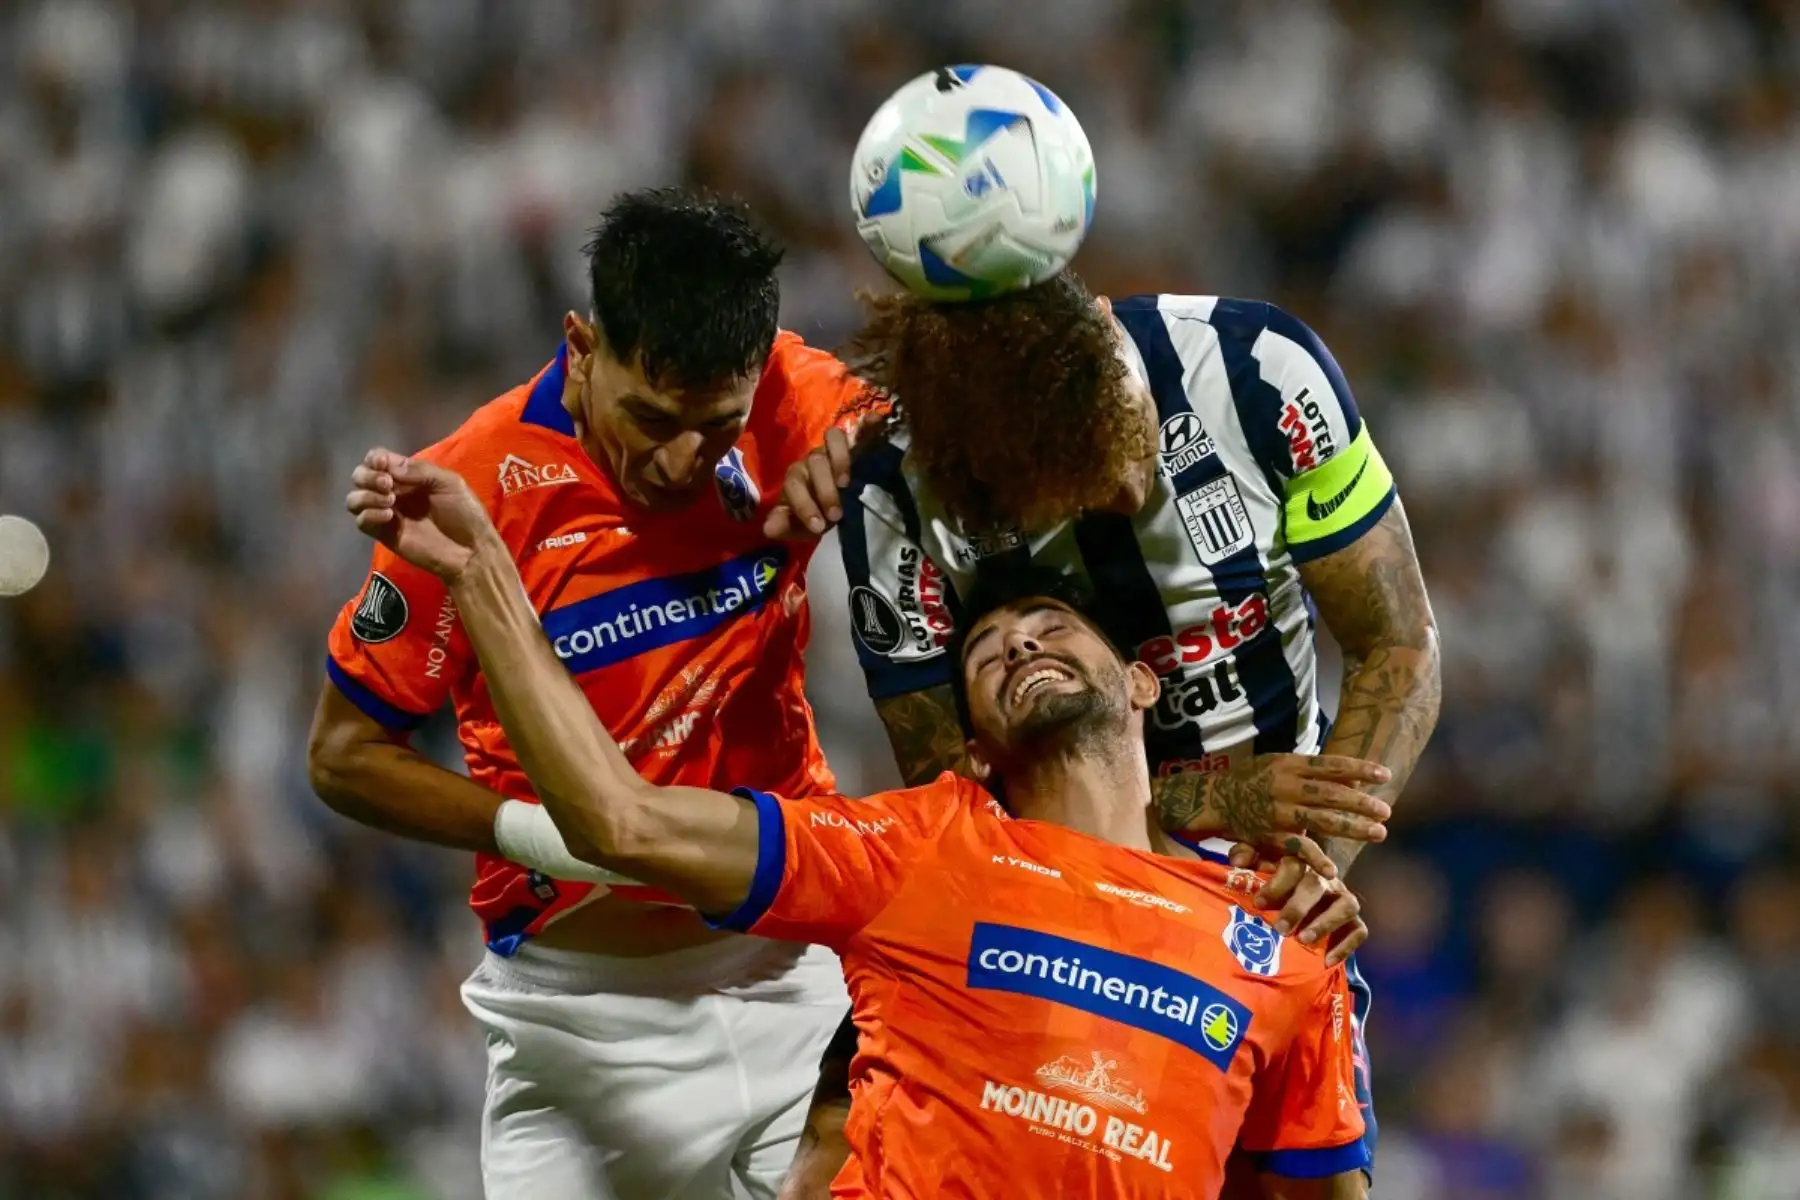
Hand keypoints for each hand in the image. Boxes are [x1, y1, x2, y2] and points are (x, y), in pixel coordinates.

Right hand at [346, 448, 493, 581]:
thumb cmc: (464, 513)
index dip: (374, 458)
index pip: (378, 459)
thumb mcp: (449, 483)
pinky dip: (369, 514)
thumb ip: (420, 471)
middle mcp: (393, 492)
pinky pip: (362, 522)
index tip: (382, 464)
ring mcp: (386, 514)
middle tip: (388, 485)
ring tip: (390, 502)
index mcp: (408, 476)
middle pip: (360, 476)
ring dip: (366, 495)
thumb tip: (388, 467)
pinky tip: (389, 516)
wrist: (470, 550)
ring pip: (354, 499)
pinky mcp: (384, 535)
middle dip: (368, 476)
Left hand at [763, 409, 888, 539]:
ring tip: (846, 483)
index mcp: (797, 477)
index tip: (818, 528)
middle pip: (816, 462)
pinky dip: (867, 424)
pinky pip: (860, 431)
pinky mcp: (855, 446)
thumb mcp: (797, 525)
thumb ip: (783, 526)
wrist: (829, 502)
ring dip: (840, 457)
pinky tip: (877, 419)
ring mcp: (833, 450)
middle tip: (836, 516)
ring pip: (833, 437)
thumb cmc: (811, 512)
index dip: (804, 505)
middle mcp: (813, 459)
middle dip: (825, 490)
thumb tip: (768, 529)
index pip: (795, 483)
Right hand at [1189, 754, 1390, 849]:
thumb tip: (1349, 773)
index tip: (1385, 775)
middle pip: (1331, 793)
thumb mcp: (1278, 762)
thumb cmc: (1251, 777)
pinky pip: (1297, 849)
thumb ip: (1310, 768)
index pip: (1331, 765)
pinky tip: (1333, 870)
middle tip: (1387, 811)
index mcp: (1290, 765)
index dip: (1360, 769)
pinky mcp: (1270, 836)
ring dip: (1352, 828)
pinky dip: (1315, 859)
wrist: (1215, 798)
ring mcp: (1279, 812)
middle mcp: (1286, 787)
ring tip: (1379, 833)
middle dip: (1362, 802)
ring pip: (1321, 820)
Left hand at [1230, 844, 1366, 966]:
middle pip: (1317, 885)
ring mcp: (1343, 898)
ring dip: (1325, 923)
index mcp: (1302, 863)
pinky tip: (1327, 960)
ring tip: (1304, 940)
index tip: (1258, 903)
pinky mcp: (1354, 921)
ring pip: (1346, 905)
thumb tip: (1237, 861)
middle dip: (1298, 906)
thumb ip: (1246, 857)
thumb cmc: (1273, 886)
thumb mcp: (1258, 867)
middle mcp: (1326, 879)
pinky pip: (1359, 931)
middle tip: (1280, 928)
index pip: (1293, 866)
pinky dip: (1346, 946)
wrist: (1299, 902)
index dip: (1276, 884)